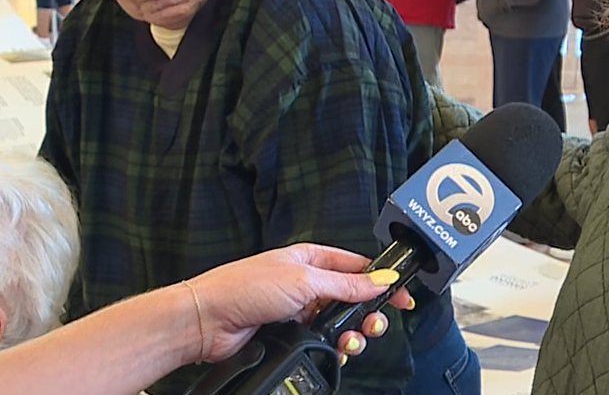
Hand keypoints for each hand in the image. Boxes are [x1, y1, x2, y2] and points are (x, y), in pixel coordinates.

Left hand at [188, 243, 413, 363]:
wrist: (207, 321)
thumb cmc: (243, 287)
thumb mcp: (304, 281)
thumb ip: (346, 285)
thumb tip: (381, 280)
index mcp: (312, 259)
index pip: (358, 268)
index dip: (382, 282)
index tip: (402, 297)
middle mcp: (307, 282)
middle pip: (353, 298)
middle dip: (369, 313)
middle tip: (373, 325)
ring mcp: (298, 309)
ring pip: (339, 322)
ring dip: (351, 333)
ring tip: (350, 340)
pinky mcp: (290, 333)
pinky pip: (322, 340)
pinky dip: (333, 348)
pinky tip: (334, 350)